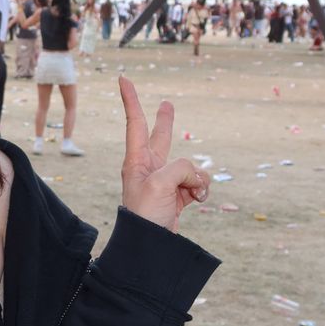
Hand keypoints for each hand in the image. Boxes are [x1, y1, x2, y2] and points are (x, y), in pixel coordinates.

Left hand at [118, 75, 207, 232]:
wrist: (148, 247)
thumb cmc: (145, 213)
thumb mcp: (162, 183)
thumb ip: (181, 168)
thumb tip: (196, 176)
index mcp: (137, 160)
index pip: (135, 123)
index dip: (131, 99)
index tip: (123, 78)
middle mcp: (149, 168)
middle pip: (161, 137)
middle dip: (166, 122)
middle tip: (167, 103)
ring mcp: (164, 182)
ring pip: (190, 166)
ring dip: (197, 177)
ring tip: (192, 192)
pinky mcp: (177, 196)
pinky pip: (197, 183)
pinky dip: (202, 189)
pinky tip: (198, 199)